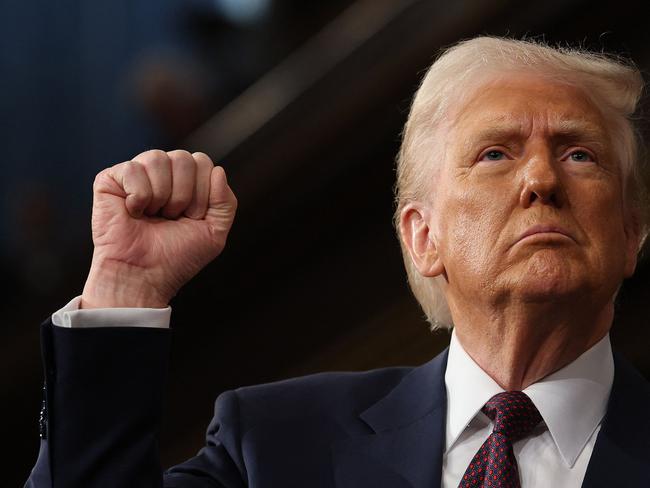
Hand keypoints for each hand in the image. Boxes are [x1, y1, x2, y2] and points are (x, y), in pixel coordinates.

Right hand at [81, 149, 236, 307]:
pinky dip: (138, 196)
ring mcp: (136, 174)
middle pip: (184, 158)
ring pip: (158, 158)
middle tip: (171, 218)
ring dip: (161, 195)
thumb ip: (225, 202)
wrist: (144, 276)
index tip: (191, 218)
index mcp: (186, 181)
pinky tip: (133, 212)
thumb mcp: (214, 232)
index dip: (202, 193)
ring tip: (152, 215)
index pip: (203, 162)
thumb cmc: (176, 257)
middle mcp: (162, 173)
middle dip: (184, 195)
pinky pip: (132, 169)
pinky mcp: (110, 180)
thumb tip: (218, 170)